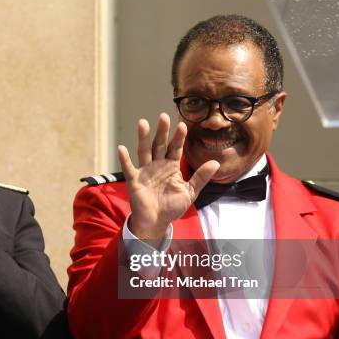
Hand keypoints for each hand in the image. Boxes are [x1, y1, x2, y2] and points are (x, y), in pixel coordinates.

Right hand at [118, 113, 219, 239]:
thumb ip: (201, 177)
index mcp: (171, 166)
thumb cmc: (172, 207)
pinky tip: (121, 148)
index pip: (175, 148)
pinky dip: (124, 159)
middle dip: (162, 131)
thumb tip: (216, 163)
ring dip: (143, 138)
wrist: (157, 222)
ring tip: (143, 123)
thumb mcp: (190, 192)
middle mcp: (157, 165)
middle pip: (160, 145)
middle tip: (164, 117)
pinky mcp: (134, 180)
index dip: (178, 137)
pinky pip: (129, 168)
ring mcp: (145, 171)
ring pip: (144, 151)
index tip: (182, 125)